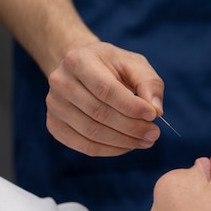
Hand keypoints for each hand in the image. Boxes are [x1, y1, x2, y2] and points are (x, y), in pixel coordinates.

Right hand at [45, 42, 164, 155]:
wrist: (82, 69)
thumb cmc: (112, 66)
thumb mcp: (134, 64)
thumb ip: (149, 83)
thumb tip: (156, 109)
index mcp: (78, 60)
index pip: (106, 90)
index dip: (131, 106)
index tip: (153, 116)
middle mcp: (60, 82)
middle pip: (98, 113)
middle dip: (131, 127)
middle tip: (154, 134)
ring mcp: (54, 105)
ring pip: (91, 133)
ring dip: (123, 142)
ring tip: (145, 140)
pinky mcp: (54, 125)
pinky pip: (84, 146)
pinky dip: (110, 150)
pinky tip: (127, 146)